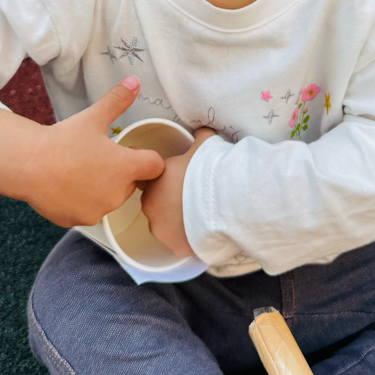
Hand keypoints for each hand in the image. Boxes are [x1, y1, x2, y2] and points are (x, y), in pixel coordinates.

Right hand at [18, 78, 164, 227]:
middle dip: (121, 172)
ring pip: (110, 198)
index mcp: (126, 168)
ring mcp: (97, 210)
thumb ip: (117, 100)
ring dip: (103, 188)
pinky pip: (89, 210)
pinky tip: (67, 185)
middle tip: (98, 157)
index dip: (144, 156)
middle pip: (132, 183)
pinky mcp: (78, 220)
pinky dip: (82, 201)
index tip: (128, 149)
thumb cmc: (62, 141)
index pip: (155, 166)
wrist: (27, 165)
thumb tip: (134, 82)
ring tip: (80, 170)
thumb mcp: (93, 117)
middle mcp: (116, 194)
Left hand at [139, 127, 217, 256]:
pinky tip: (202, 231)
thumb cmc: (211, 169)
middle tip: (191, 198)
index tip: (182, 182)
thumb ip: (199, 135)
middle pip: (156, 204)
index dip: (167, 181)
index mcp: (155, 178)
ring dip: (176, 221)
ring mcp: (160, 228)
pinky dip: (187, 238)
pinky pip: (179, 242)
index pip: (152, 181)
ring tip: (198, 216)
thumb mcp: (205, 143)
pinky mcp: (174, 246)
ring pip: (164, 225)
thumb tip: (202, 129)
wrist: (224, 200)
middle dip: (169, 202)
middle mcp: (151, 204)